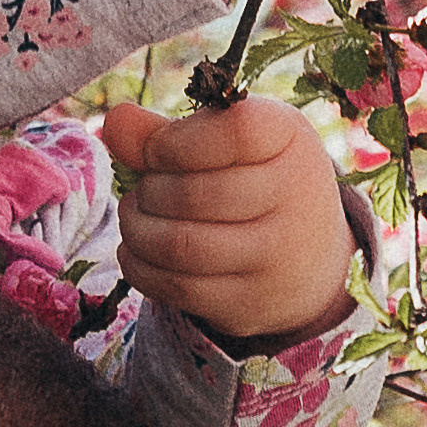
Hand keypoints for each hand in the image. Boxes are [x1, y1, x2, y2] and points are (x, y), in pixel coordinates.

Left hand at [101, 94, 356, 348]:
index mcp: (290, 137)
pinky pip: (178, 289)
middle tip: (143, 185)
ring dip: (138, 228)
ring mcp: (275, 258)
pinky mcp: (248, 304)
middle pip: (196, 194)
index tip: (155, 150)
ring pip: (181, 246)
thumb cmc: (256, 175)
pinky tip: (136, 248)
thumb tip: (115, 121)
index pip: (233, 133)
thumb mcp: (229, 139)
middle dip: (149, 188)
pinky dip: (140, 266)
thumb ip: (169, 131)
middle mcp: (295, 197)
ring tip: (135, 214)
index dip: (176, 142)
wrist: (311, 255)